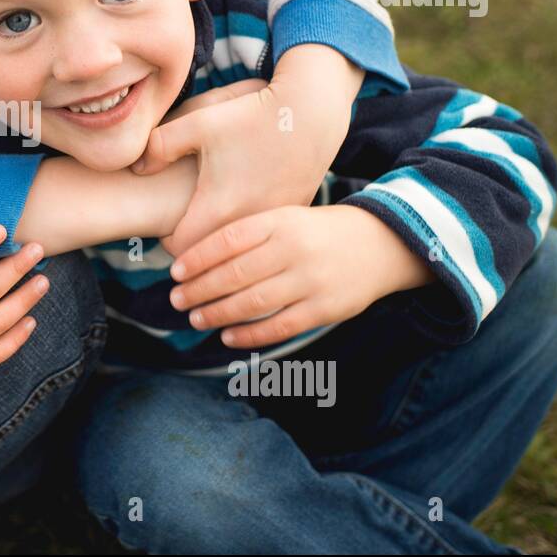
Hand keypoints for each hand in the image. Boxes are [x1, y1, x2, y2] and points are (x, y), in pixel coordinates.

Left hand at [133, 45, 362, 254]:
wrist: (313, 109)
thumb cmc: (250, 114)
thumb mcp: (197, 122)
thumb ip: (158, 146)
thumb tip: (137, 169)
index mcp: (219, 208)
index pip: (180, 251)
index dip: (166, 241)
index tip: (164, 227)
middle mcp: (248, 224)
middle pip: (212, 258)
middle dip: (195, 252)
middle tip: (183, 233)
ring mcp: (274, 222)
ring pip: (242, 253)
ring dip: (225, 247)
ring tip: (211, 226)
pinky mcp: (293, 214)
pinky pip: (267, 240)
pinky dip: (253, 235)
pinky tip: (245, 211)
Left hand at [166, 204, 434, 348]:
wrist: (381, 244)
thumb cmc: (316, 233)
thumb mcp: (285, 218)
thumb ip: (247, 235)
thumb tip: (195, 260)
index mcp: (280, 221)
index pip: (228, 239)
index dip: (197, 258)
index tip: (175, 272)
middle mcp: (294, 248)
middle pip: (235, 274)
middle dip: (199, 290)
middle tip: (176, 299)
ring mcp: (311, 280)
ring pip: (253, 302)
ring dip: (218, 313)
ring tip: (196, 318)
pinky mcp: (325, 308)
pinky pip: (279, 326)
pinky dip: (249, 335)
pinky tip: (227, 337)